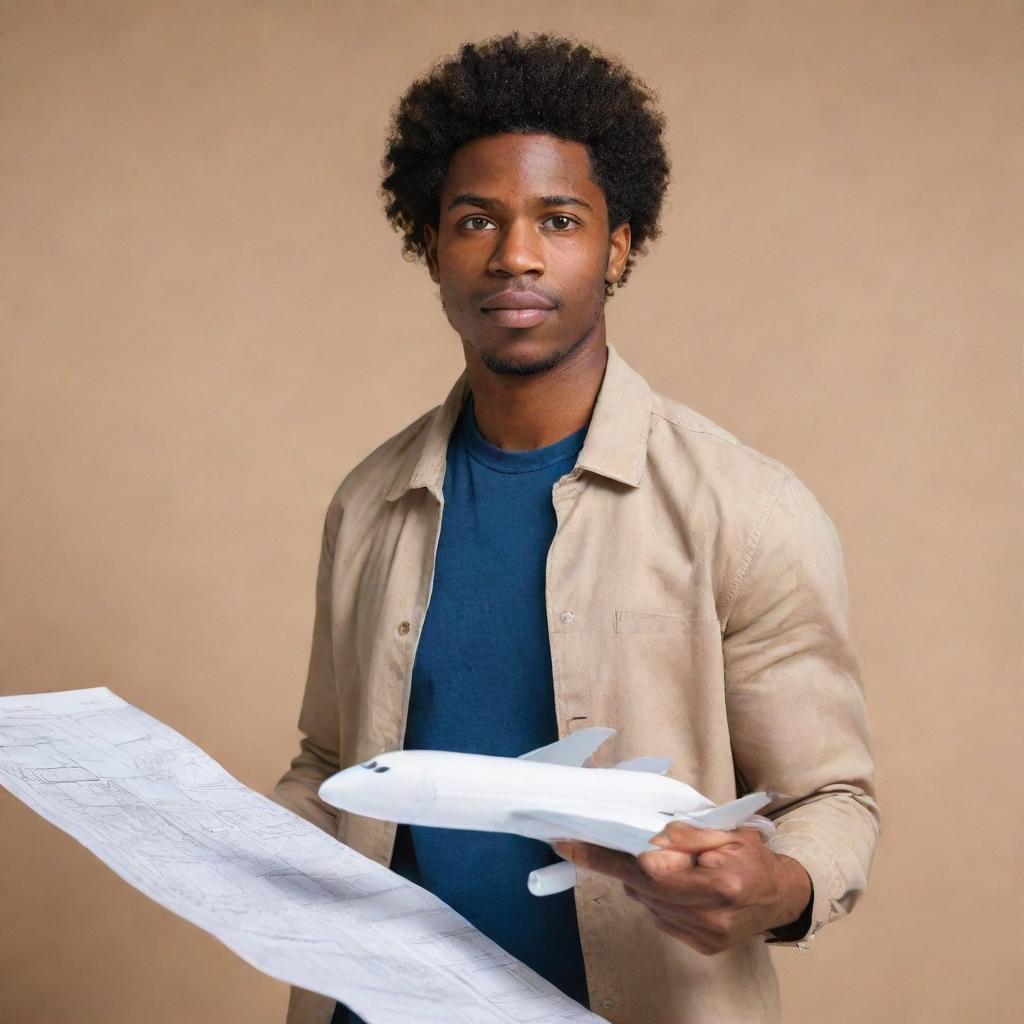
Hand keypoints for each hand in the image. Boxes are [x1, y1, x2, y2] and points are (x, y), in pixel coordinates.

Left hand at [554, 822, 811, 954]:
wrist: (781, 896)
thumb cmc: (753, 856)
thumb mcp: (727, 832)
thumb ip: (687, 834)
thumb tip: (649, 834)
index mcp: (720, 884)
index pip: (650, 870)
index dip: (609, 857)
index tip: (571, 844)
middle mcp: (710, 917)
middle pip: (642, 888)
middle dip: (616, 863)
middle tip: (588, 842)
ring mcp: (704, 936)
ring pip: (647, 902)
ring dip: (641, 878)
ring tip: (660, 860)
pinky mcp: (700, 946)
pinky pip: (659, 916)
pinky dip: (656, 895)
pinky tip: (672, 882)